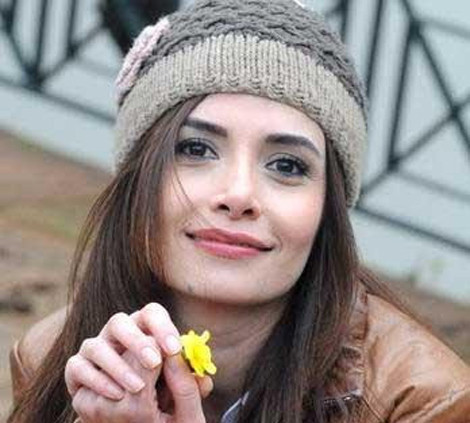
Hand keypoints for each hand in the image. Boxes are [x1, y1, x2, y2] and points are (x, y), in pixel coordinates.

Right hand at [64, 303, 211, 421]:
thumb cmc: (157, 404)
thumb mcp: (179, 398)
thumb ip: (190, 386)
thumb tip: (204, 379)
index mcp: (143, 330)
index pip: (151, 313)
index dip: (162, 326)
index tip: (174, 349)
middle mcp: (116, 335)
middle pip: (119, 321)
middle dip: (136, 340)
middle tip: (154, 362)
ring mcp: (94, 350)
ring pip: (95, 343)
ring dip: (116, 364)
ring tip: (137, 388)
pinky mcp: (76, 370)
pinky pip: (76, 366)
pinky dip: (96, 380)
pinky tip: (116, 396)